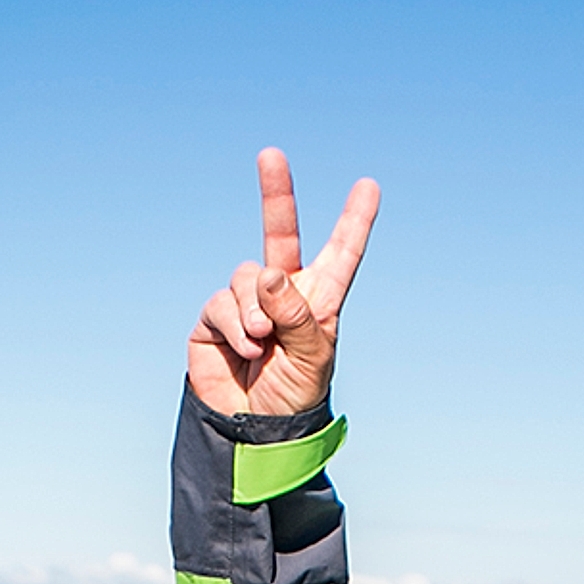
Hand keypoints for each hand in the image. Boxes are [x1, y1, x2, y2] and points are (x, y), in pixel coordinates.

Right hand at [186, 148, 380, 419]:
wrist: (252, 429)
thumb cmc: (293, 395)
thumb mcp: (312, 358)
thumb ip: (297, 315)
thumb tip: (267, 273)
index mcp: (319, 300)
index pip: (340, 255)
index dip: (354, 222)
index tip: (369, 187)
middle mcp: (282, 292)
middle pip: (280, 233)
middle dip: (276, 193)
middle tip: (270, 154)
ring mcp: (247, 302)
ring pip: (249, 276)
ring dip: (256, 309)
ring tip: (263, 342)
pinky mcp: (215, 317)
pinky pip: (223, 303)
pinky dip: (236, 325)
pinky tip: (246, 348)